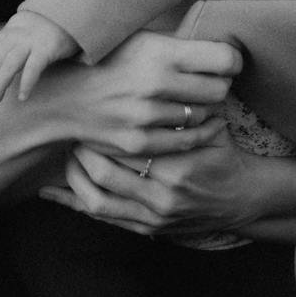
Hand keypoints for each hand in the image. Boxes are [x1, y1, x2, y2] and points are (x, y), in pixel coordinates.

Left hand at [0, 10, 78, 102]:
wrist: (73, 10)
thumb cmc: (50, 28)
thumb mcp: (28, 30)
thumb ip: (15, 42)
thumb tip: (1, 65)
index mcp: (12, 29)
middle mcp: (18, 33)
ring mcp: (32, 40)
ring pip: (10, 63)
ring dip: (0, 83)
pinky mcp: (47, 47)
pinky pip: (33, 68)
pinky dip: (25, 83)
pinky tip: (21, 97)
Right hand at [40, 31, 241, 163]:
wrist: (64, 96)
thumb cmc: (107, 61)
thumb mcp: (140, 39)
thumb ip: (178, 44)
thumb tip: (218, 47)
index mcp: (160, 52)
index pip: (224, 59)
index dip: (231, 61)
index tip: (227, 63)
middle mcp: (156, 83)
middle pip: (219, 90)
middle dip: (219, 85)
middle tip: (210, 83)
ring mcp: (147, 116)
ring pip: (202, 116)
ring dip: (202, 109)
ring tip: (191, 101)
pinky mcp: (140, 142)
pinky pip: (186, 141)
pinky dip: (193, 132)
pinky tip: (191, 124)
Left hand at [41, 125, 253, 236]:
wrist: (243, 199)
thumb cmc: (224, 154)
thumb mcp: (211, 126)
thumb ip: (188, 107)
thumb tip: (170, 67)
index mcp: (176, 168)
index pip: (126, 148)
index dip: (103, 131)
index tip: (90, 113)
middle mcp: (161, 197)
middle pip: (104, 174)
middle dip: (84, 152)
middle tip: (73, 131)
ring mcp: (153, 217)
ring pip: (97, 201)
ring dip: (76, 178)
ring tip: (67, 155)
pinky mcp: (147, 230)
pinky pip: (103, 219)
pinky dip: (75, 205)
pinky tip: (52, 193)